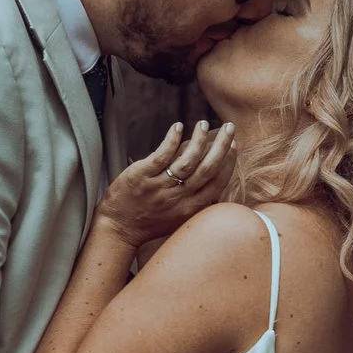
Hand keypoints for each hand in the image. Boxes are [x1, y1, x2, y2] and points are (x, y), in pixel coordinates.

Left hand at [99, 119, 234, 245]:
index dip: (228, 162)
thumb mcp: (179, 217)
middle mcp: (178, 198)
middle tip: (228, 127)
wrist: (119, 228)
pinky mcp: (142, 177)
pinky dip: (172, 140)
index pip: (217, 182)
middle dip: (222, 145)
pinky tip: (178, 127)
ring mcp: (160, 187)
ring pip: (187, 160)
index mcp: (191, 208)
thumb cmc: (150, 222)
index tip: (233, 145)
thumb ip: (197, 200)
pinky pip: (162, 155)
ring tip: (202, 124)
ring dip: (198, 139)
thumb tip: (213, 177)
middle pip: (207, 168)